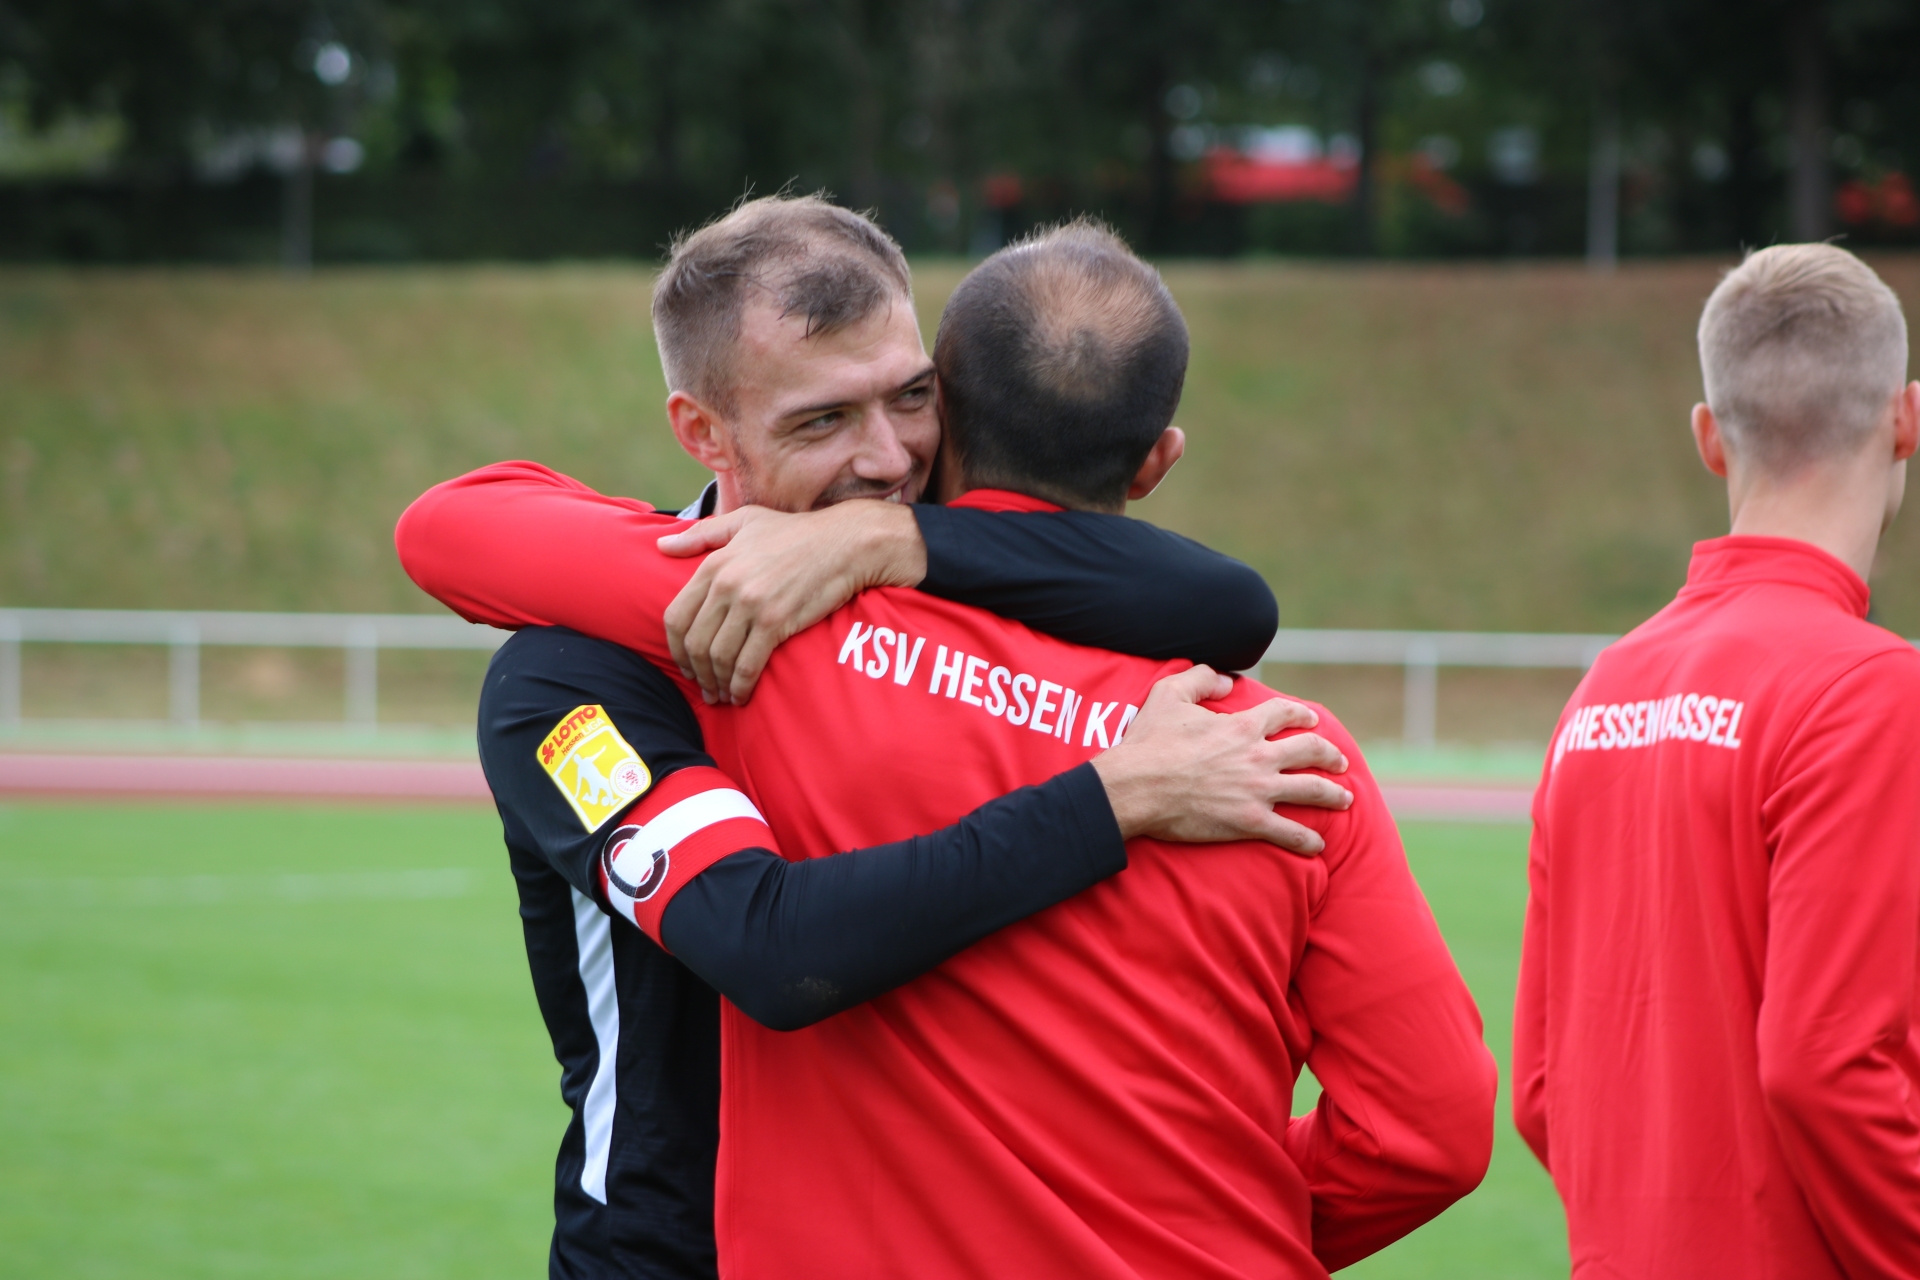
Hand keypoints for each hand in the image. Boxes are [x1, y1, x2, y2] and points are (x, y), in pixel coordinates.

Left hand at [657, 500, 926, 703]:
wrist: (844, 543)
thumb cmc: (795, 532)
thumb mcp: (744, 521)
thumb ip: (701, 534)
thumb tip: (662, 545)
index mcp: (715, 564)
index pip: (676, 616)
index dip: (675, 649)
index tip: (685, 664)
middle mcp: (727, 585)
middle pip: (695, 643)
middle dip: (696, 672)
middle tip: (704, 687)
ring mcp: (751, 605)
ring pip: (719, 658)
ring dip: (716, 684)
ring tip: (721, 696)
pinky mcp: (777, 622)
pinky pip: (748, 664)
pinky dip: (740, 686)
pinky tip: (741, 695)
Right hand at [1089, 665, 1352, 855]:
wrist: (1136, 787)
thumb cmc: (1148, 743)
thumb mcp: (1169, 694)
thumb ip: (1200, 678)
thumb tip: (1227, 681)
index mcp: (1242, 726)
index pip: (1284, 714)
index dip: (1301, 715)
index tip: (1312, 720)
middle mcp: (1258, 756)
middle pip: (1309, 751)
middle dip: (1330, 756)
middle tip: (1340, 762)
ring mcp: (1257, 791)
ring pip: (1310, 791)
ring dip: (1332, 795)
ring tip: (1345, 800)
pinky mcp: (1249, 822)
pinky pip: (1289, 833)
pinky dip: (1307, 840)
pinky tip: (1318, 846)